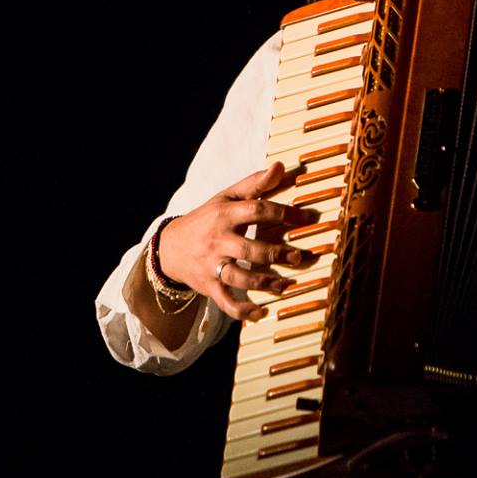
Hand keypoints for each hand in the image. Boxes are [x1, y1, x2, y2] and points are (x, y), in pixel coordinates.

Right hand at [157, 163, 313, 320]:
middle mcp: (219, 240)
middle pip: (251, 249)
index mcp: (226, 214)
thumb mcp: (227, 197)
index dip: (284, 213)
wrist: (169, 247)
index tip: (307, 218)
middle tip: (298, 256)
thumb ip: (255, 183)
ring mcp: (213, 265)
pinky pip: (226, 302)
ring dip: (265, 283)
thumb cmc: (207, 218)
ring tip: (285, 285)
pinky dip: (243, 310)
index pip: (258, 210)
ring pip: (240, 277)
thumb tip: (280, 166)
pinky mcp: (209, 286)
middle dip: (277, 254)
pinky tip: (262, 311)